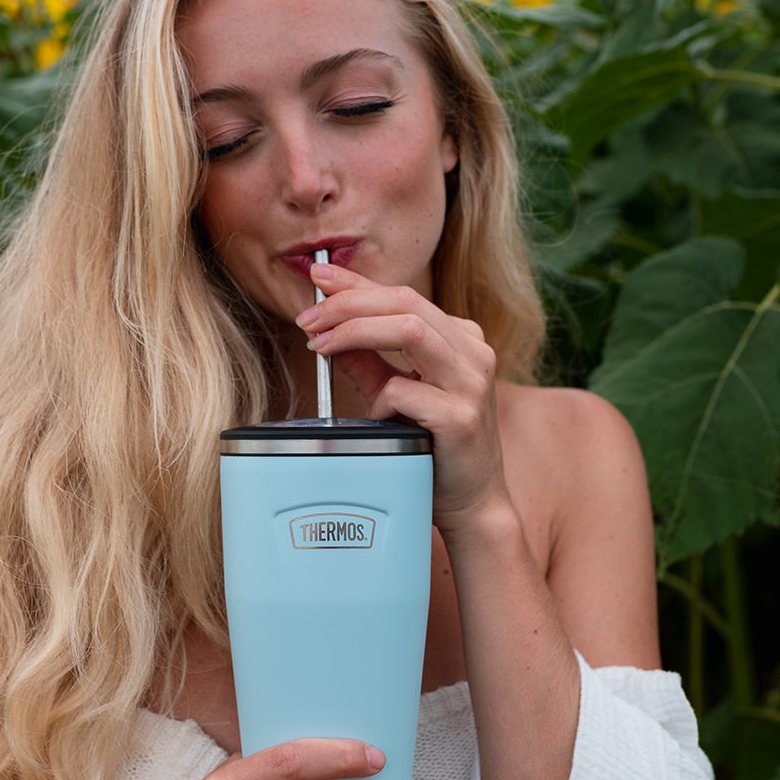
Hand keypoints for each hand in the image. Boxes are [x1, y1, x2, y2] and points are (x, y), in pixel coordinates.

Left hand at [298, 262, 508, 534]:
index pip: (402, 294)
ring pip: (409, 329)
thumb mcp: (397, 394)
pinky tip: (372, 416)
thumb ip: (368, 363)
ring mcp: (471, 383)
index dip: (356, 283)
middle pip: (404, 302)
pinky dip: (378, 399)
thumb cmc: (435, 446)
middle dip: (347, 304)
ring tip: (321, 346)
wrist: (472, 503)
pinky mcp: (461, 417)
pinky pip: (405, 391)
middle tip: (308, 320)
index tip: (317, 275)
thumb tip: (328, 333)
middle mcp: (471, 352)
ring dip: (355, 332)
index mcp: (459, 338)